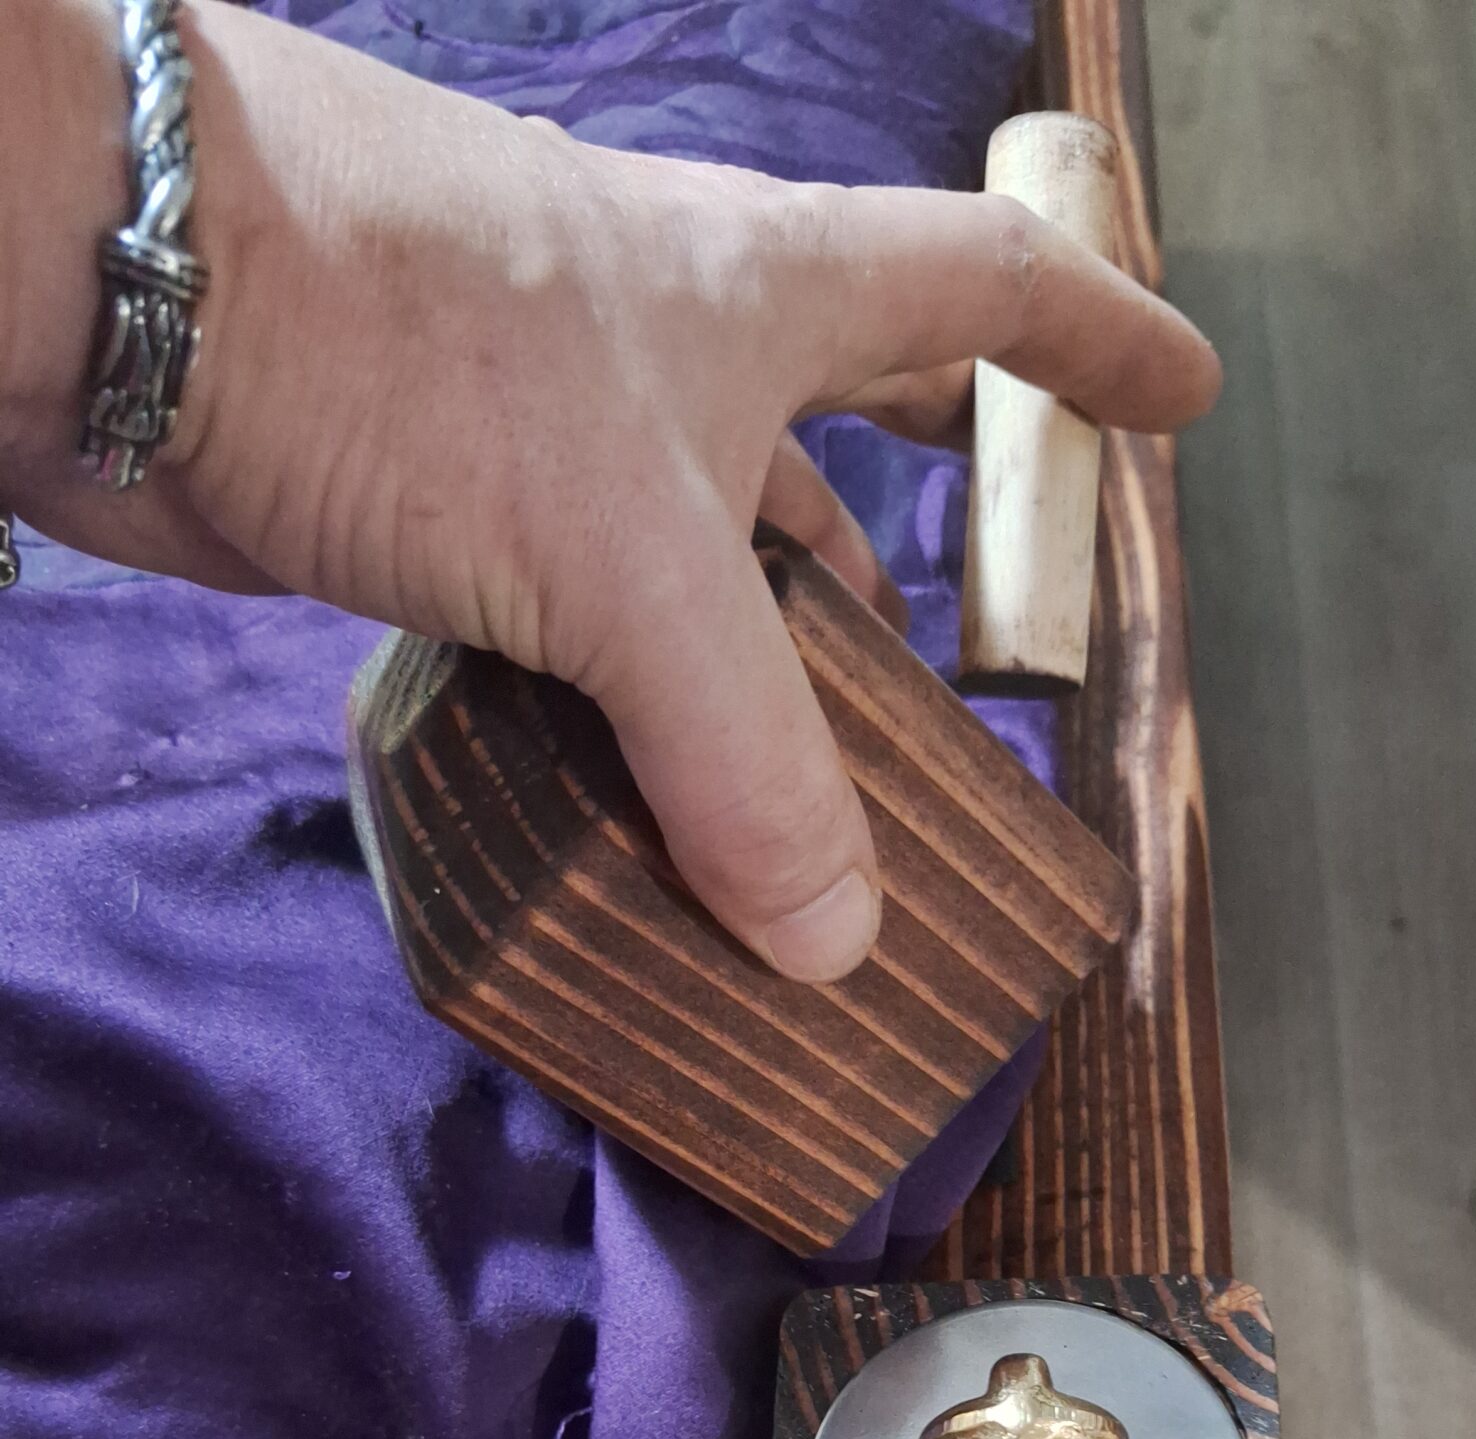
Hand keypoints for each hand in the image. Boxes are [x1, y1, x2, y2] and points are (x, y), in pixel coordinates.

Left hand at [0, 2, 1219, 979]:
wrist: (116, 280)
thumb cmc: (415, 342)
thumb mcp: (630, 559)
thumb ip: (749, 760)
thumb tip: (833, 947)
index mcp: (761, 297)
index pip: (981, 287)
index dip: (1097, 344)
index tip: (1186, 398)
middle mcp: (664, 353)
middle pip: (835, 428)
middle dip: (909, 527)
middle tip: (964, 629)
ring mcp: (545, 432)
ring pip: (694, 557)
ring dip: (754, 668)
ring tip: (812, 794)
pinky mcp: (437, 515)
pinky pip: (575, 635)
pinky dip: (621, 721)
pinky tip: (638, 812)